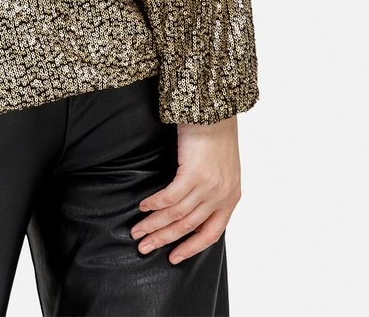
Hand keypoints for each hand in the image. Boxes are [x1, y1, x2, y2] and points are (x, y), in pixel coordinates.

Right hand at [129, 115, 241, 263]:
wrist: (215, 111)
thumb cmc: (216, 135)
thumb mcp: (221, 169)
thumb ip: (212, 191)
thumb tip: (192, 207)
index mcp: (230, 198)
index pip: (210, 234)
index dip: (190, 248)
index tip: (173, 258)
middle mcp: (221, 197)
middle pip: (188, 226)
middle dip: (164, 239)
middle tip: (144, 247)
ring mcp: (208, 187)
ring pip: (176, 214)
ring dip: (154, 224)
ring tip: (138, 230)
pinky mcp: (193, 174)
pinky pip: (169, 196)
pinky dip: (154, 204)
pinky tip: (143, 206)